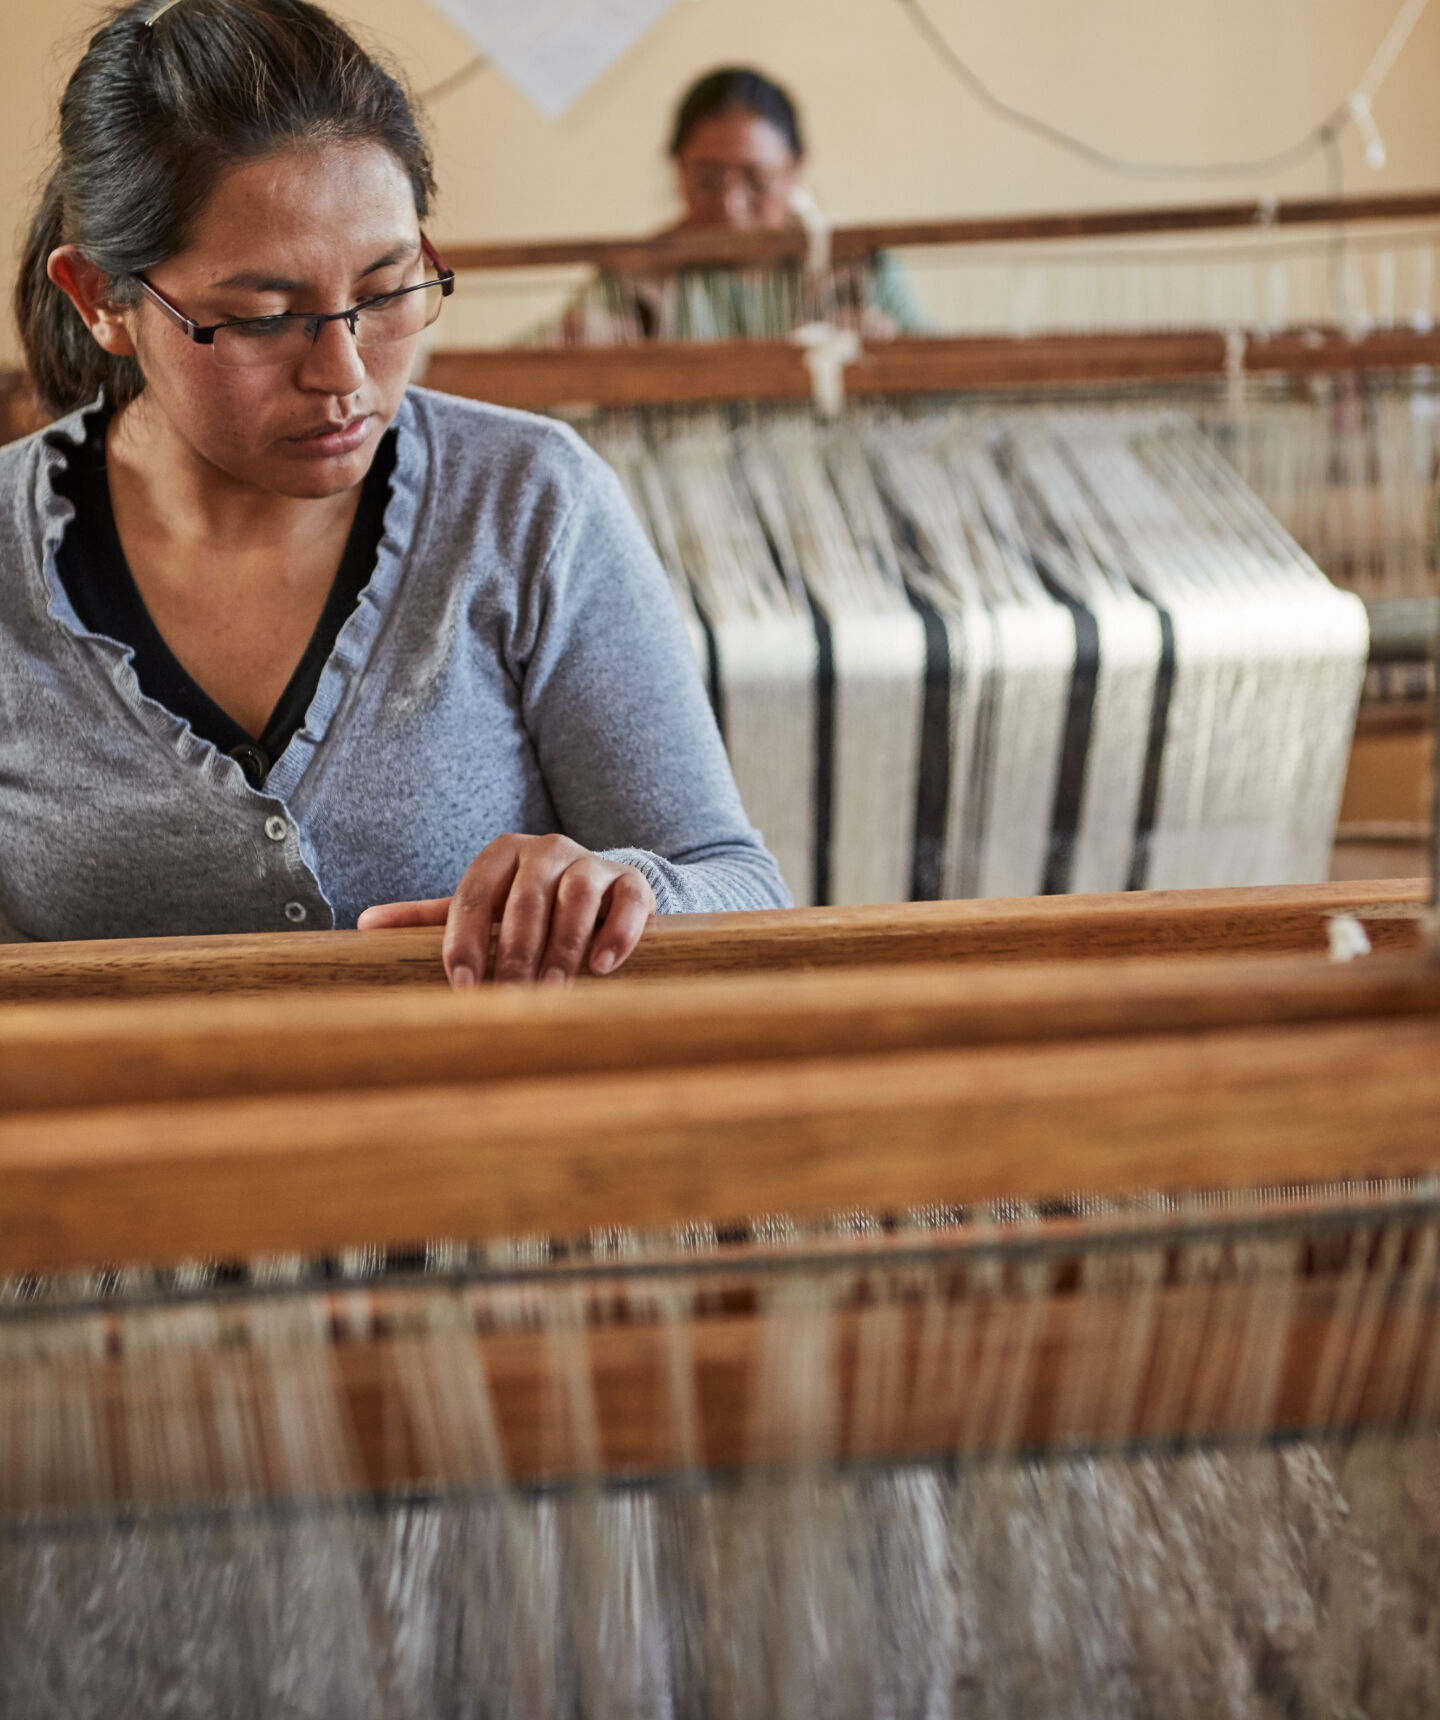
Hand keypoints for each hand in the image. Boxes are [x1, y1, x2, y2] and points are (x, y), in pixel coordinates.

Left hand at [356, 833, 655, 988]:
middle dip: (516, 952)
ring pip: (576, 896)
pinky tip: (603, 965)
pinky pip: (627, 900)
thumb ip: (429, 918)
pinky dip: (616, 931)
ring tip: (554, 990)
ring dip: (563, 947)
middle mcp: (546, 850)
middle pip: (526, 898)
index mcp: (502, 854)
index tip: (461, 986)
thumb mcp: (481, 908)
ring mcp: (592, 862)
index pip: (475, 894)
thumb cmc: (527, 907)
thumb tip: (361, 925)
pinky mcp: (632, 881)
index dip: (465, 941)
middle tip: (510, 998)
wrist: (601, 891)